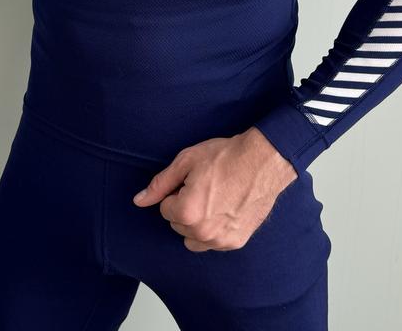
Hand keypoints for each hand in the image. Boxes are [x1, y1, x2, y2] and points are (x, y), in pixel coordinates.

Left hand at [132, 127, 297, 250]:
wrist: (262, 161)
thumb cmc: (225, 157)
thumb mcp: (186, 161)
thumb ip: (160, 184)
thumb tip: (139, 201)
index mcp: (187, 211)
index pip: (164, 208)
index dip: (176, 192)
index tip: (192, 181)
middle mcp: (203, 232)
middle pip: (177, 224)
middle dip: (184, 207)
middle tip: (203, 187)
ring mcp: (221, 240)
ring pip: (192, 238)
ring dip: (196, 223)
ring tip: (212, 200)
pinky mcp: (236, 242)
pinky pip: (213, 243)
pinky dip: (213, 230)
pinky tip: (224, 209)